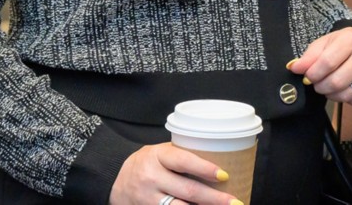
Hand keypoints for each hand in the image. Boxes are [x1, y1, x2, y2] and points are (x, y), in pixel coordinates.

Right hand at [109, 143, 238, 204]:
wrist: (116, 181)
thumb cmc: (148, 163)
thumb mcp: (161, 153)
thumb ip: (183, 157)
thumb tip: (220, 163)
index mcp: (157, 156)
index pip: (184, 161)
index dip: (205, 168)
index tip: (224, 175)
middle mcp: (151, 177)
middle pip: (187, 190)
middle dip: (214, 199)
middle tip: (235, 202)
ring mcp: (148, 199)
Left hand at [287, 27, 351, 105]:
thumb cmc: (340, 44)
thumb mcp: (322, 44)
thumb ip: (308, 57)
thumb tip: (294, 68)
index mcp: (350, 40)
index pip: (327, 63)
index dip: (313, 74)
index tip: (308, 76)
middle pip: (336, 82)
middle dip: (321, 87)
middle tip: (318, 83)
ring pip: (346, 94)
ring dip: (332, 95)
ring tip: (329, 86)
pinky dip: (346, 99)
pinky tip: (344, 88)